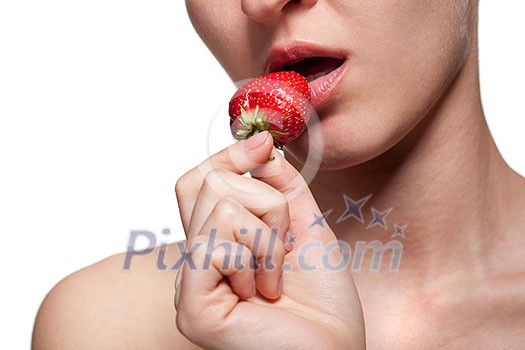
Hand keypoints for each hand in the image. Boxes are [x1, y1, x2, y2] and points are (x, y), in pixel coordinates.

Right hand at [174, 131, 365, 348]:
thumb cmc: (323, 301)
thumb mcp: (304, 227)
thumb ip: (281, 186)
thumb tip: (260, 143)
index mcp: (216, 244)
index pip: (197, 181)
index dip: (228, 155)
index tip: (264, 144)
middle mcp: (195, 262)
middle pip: (204, 183)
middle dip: (264, 202)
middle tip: (283, 246)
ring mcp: (189, 284)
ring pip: (219, 206)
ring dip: (268, 237)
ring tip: (276, 277)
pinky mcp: (192, 305)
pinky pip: (217, 242)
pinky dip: (256, 257)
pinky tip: (264, 291)